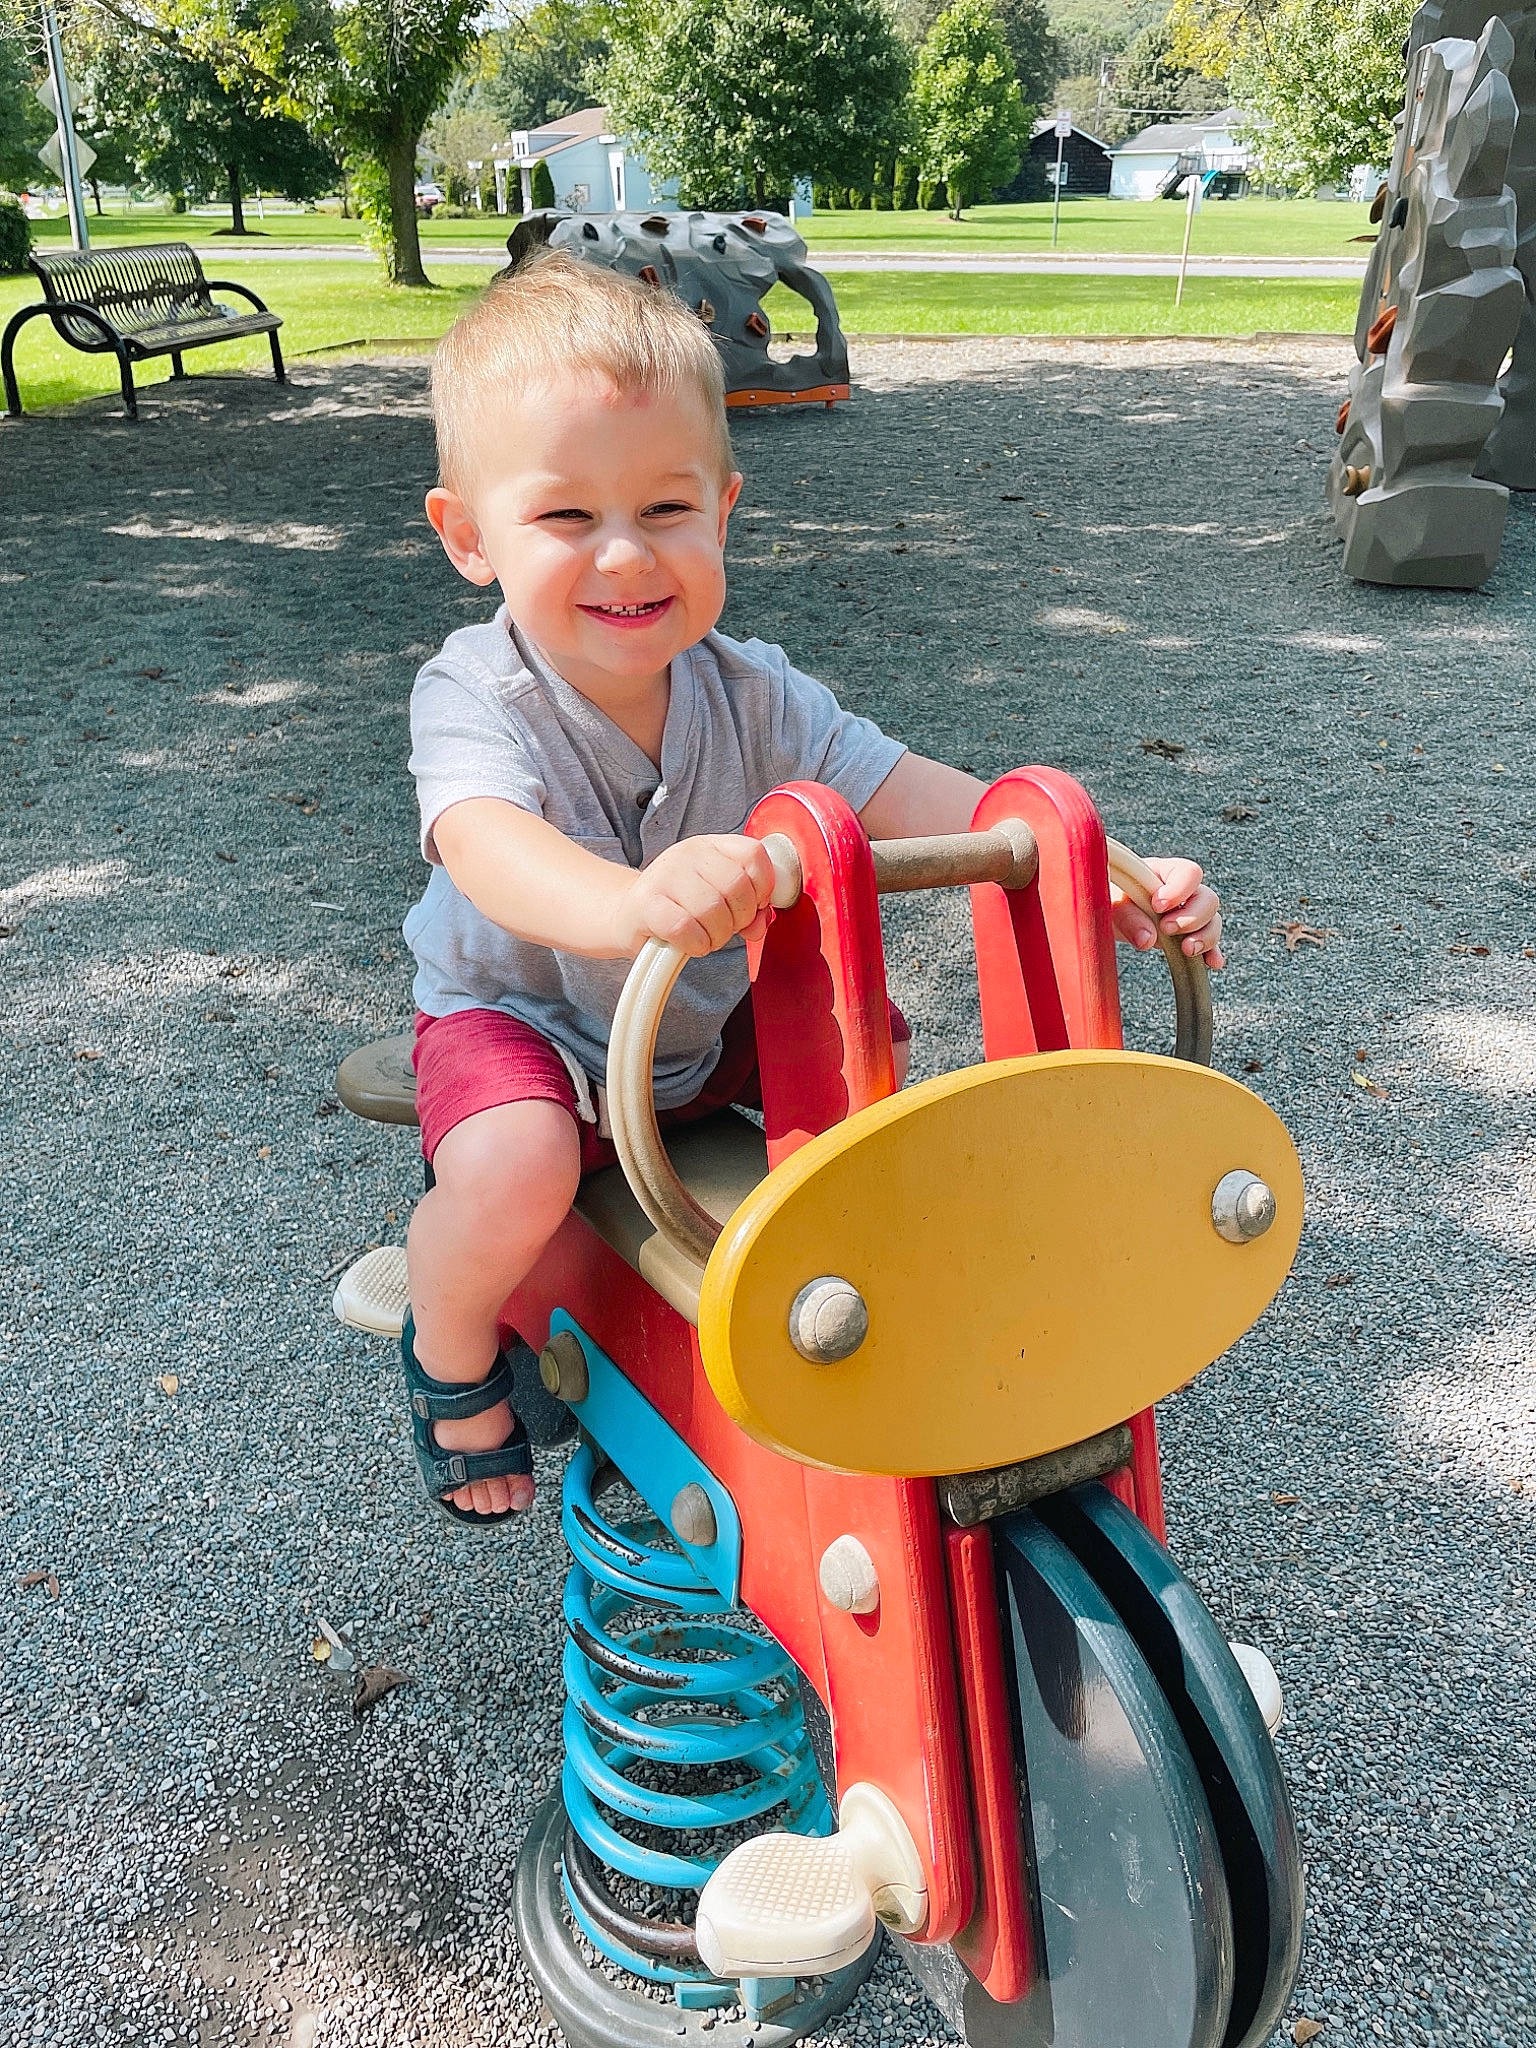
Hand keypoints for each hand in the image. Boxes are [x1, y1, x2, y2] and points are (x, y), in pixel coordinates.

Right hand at [615, 834, 776, 957]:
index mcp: (710, 846)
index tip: (753, 905)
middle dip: (739, 918)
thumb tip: (759, 925)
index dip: (763, 887)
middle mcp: (687, 854)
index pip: (753, 854)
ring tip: (706, 937)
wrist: (627, 915)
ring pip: (712, 909)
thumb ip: (748, 908)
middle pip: (737, 885)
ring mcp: (664, 876)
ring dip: (717, 936)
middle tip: (725, 928)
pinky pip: (685, 928)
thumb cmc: (679, 907)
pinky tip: (691, 943)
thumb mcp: (717, 898)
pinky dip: (696, 944)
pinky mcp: (646, 904)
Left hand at [1112, 857, 1224, 969]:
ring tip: (1187, 950)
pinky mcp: (1188, 936)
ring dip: (1205, 937)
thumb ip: (1127, 917)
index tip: (1157, 906)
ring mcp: (1188, 914)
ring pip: (1212, 921)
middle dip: (1192, 917)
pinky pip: (1209, 944)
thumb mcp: (1111, 905)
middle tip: (1166, 929)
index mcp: (1163, 873)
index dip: (1179, 890)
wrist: (1101, 914)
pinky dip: (1211, 953)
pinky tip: (1211, 962)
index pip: (1189, 873)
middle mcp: (1182, 892)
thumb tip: (1147, 939)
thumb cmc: (1106, 901)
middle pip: (1208, 898)